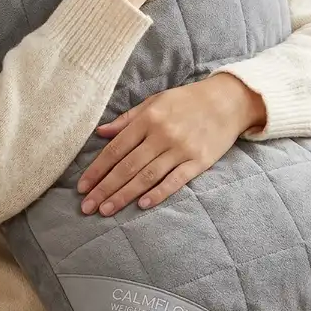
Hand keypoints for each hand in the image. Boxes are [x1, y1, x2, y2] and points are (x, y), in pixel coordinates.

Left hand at [76, 74, 265, 216]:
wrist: (228, 101)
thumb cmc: (186, 101)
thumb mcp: (155, 101)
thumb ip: (127, 119)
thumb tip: (100, 133)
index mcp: (149, 118)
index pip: (116, 148)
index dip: (97, 169)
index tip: (82, 187)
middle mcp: (163, 134)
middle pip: (128, 166)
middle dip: (105, 188)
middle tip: (87, 206)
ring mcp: (182, 149)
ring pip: (147, 176)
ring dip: (124, 195)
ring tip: (106, 210)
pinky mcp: (199, 161)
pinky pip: (176, 180)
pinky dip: (159, 193)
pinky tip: (142, 205)